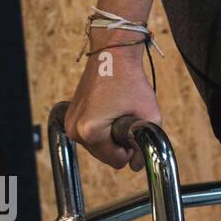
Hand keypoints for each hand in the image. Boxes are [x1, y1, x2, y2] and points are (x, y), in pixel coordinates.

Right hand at [65, 38, 161, 170]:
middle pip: (105, 157)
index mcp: (90, 131)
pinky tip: (108, 112)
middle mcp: (75, 130)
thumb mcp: (150, 116)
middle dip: (118, 145)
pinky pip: (91, 137)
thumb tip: (136, 166)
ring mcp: (69, 123)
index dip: (130, 150)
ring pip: (98, 148)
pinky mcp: (70, 117)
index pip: (116, 161)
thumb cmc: (131, 81)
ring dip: (110, 138)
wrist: (112, 54)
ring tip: (117, 113)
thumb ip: (146, 146)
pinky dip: (102, 130)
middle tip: (125, 119)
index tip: (132, 129)